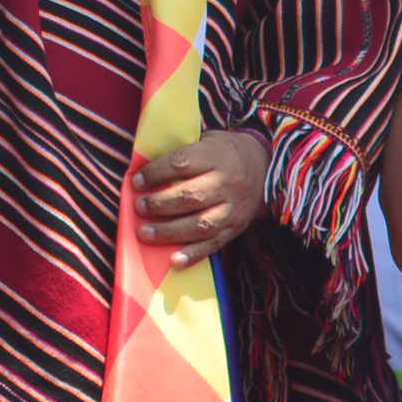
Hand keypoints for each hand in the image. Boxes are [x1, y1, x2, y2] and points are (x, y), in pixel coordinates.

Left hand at [133, 130, 269, 267]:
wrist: (264, 168)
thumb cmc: (224, 153)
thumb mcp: (206, 141)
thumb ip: (182, 154)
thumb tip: (143, 167)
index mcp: (216, 156)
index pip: (181, 164)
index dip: (156, 173)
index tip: (136, 181)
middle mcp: (227, 183)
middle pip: (190, 196)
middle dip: (159, 204)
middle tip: (139, 207)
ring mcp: (233, 208)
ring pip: (200, 224)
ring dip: (169, 231)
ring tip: (145, 233)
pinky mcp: (236, 228)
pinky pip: (214, 244)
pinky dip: (193, 254)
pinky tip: (174, 260)